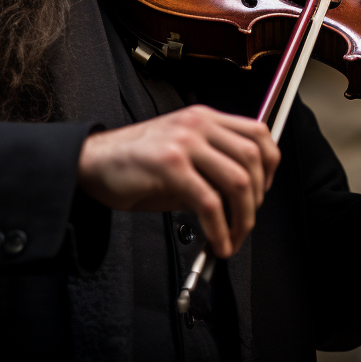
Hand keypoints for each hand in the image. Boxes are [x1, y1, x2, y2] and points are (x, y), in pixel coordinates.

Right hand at [76, 105, 280, 257]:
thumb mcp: (180, 158)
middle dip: (258, 199)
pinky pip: (210, 203)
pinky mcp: (170, 165)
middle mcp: (198, 124)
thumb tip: (241, 201)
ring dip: (243, 218)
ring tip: (232, 238)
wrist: (90, 163)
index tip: (263, 192)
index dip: (270, 166)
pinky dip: (220, 229)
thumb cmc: (132, 164)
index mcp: (204, 118)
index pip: (259, 133)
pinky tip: (217, 242)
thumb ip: (212, 171)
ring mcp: (184, 142)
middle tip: (245, 223)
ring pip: (238, 181)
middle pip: (254, 159)